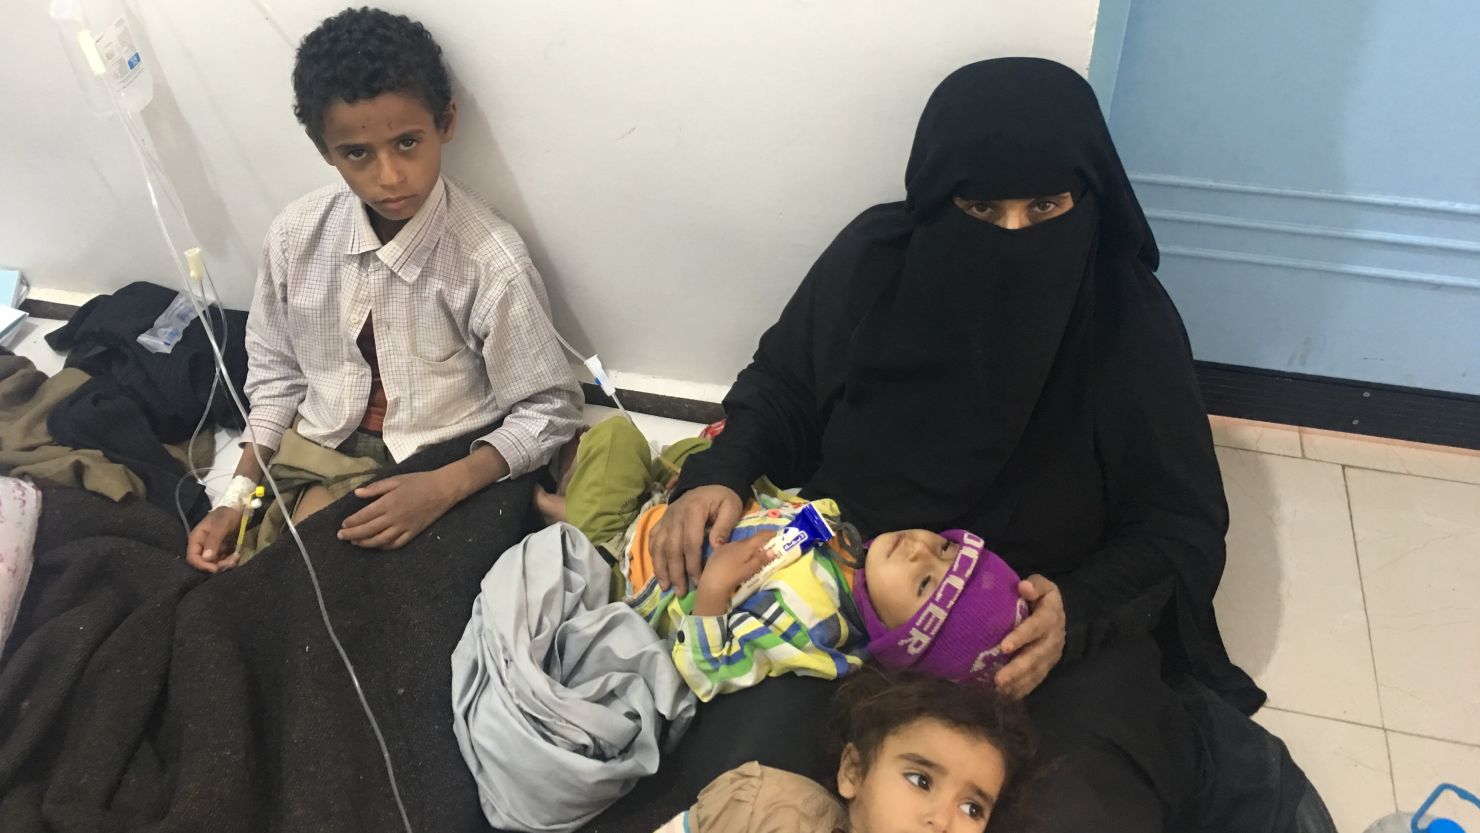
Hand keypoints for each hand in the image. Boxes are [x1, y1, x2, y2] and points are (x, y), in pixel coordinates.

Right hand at [187, 506, 243, 573]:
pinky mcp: (221, 551)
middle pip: (204, 564)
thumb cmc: (228, 514)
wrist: (240, 509)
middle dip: (217, 566)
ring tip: (236, 557)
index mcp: (197, 538)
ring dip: (225, 564)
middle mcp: (202, 546)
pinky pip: (223, 561)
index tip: (215, 568)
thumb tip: (206, 558)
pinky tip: (237, 556)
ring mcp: (212, 549)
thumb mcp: (221, 525)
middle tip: (231, 562)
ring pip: (214, 564)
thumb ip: (214, 540)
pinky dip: (229, 561)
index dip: (201, 565)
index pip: (192, 557)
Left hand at [340, 471, 457, 549]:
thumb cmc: (419, 481)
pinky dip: (384, 547)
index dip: (352, 522)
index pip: (365, 516)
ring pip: (380, 540)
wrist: (443, 489)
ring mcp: (404, 527)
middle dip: (353, 534)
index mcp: (389, 502)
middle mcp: (394, 517)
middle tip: (341, 537)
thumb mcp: (396, 480)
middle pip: (369, 530)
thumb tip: (357, 493)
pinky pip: (396, 544)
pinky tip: (376, 546)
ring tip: (355, 542)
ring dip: (366, 543)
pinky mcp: (414, 532)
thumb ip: (376, 488)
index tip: (342, 525)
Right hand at [650, 485, 743, 595]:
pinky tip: (657, 570)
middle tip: (680, 592)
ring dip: (661, 568)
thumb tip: (715, 548)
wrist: (709, 481)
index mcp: (693, 513)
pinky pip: (653, 540)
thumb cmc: (723, 497)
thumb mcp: (730, 507)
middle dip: (675, 573)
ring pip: (658, 546)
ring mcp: (666, 519)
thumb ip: (724, 526)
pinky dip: (653, 556)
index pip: (690, 544)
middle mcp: (675, 517)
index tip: (697, 582)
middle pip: (672, 549)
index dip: (692, 565)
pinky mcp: (662, 521)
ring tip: (665, 586)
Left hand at [692, 532, 776, 614]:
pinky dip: (736, 552)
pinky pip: (730, 549)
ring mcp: (724, 547)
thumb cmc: (733, 577)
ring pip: (739, 545)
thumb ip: (761, 559)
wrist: (711, 584)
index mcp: (745, 546)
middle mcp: (734, 543)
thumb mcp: (750, 570)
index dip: (768, 534)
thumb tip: (773, 550)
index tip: (775, 533)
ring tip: (750, 556)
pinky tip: (734, 560)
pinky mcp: (716, 553)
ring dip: (746, 548)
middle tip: (764, 548)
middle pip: (749, 540)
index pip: (759, 536)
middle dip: (757, 542)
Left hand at [994, 574, 1065, 698]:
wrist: (1061, 615)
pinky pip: (1036, 680)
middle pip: (1036, 656)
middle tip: (999, 679)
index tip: (1004, 647)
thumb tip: (1024, 587)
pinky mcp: (1046, 666)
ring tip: (999, 689)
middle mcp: (1053, 639)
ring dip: (1018, 682)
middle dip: (1017, 668)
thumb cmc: (1042, 598)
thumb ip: (1035, 585)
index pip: (1036, 627)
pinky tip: (1007, 695)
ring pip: (1036, 671)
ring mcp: (1050, 655)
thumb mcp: (1043, 585)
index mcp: (1050, 616)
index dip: (1021, 637)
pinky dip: (1022, 688)